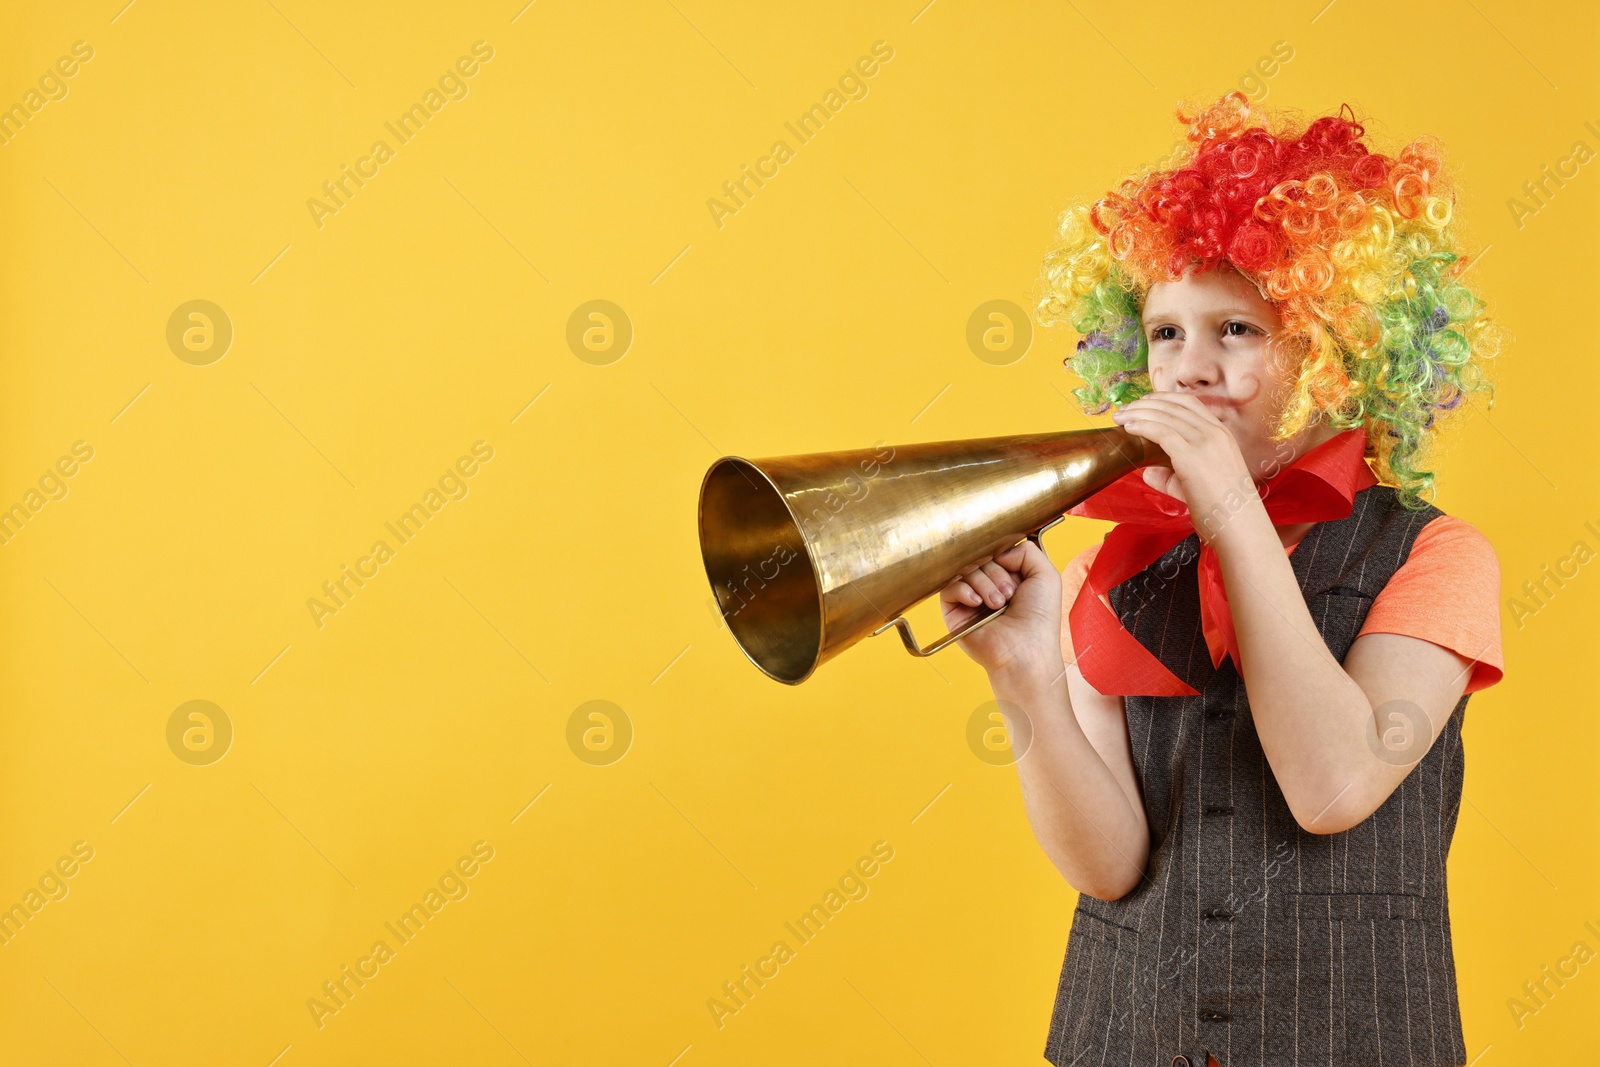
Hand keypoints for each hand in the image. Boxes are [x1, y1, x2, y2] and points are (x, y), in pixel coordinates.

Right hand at [937, 538, 1061, 678]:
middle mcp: (988, 585)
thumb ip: (1026, 550)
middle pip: (979, 557)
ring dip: (984, 583)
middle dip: (996, 573)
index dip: (1002, 556)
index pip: (994, 550)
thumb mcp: (1046, 575)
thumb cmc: (1040, 619)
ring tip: (998, 604)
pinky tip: (978, 603)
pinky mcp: (954, 612)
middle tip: (1009, 595)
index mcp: (1008, 577)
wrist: (1025, 651)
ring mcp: (970, 599)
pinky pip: (948, 587)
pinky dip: (964, 590)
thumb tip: (997, 549)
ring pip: (964, 569)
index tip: (1015, 574)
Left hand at [1110, 392, 1256, 541]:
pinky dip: (1143, 426)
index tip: (1143, 402)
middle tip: (1123, 409)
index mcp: (1222, 434)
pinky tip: (1129, 428)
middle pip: (1174, 406)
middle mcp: (1215, 433)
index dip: (1163, 399)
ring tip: (1119, 418)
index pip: (1190, 403)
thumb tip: (1148, 471)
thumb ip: (1172, 475)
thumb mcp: (1199, 483)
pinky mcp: (1193, 456)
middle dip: (1144, 404)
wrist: (1240, 525)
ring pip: (1165, 416)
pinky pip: (1162, 432)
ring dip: (1138, 413)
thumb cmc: (1222, 509)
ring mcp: (1206, 442)